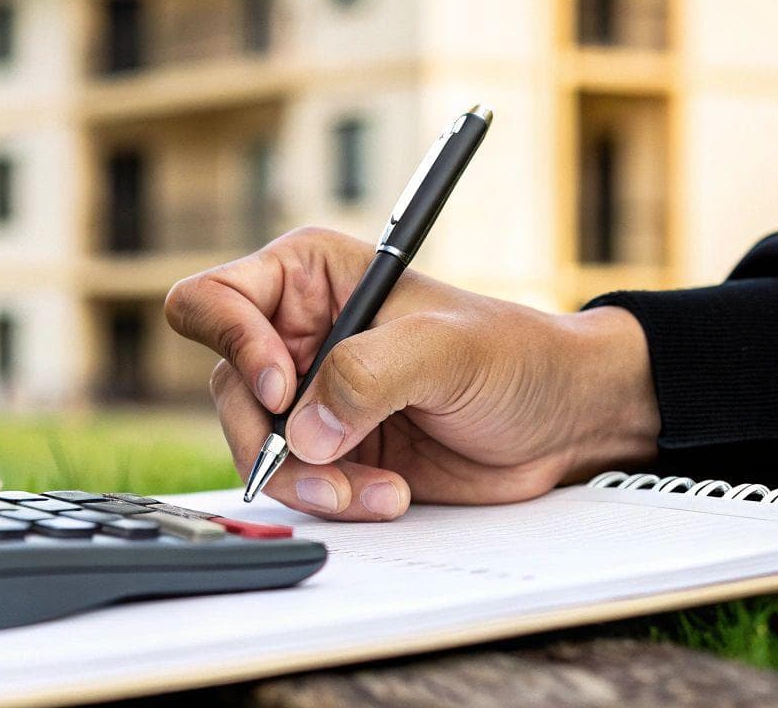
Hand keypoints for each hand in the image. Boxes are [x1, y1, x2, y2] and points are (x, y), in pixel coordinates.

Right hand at [166, 227, 658, 521]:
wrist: (560, 422)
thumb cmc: (516, 355)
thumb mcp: (447, 349)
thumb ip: (369, 373)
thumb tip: (303, 429)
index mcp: (310, 277)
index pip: (216, 299)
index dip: (234, 344)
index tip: (283, 389)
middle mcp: (297, 334)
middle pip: (228, 386)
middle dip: (268, 436)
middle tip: (325, 462)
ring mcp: (310, 397)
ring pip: (254, 444)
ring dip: (304, 479)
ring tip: (373, 490)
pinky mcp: (329, 451)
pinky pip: (294, 483)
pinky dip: (330, 499)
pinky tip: (386, 495)